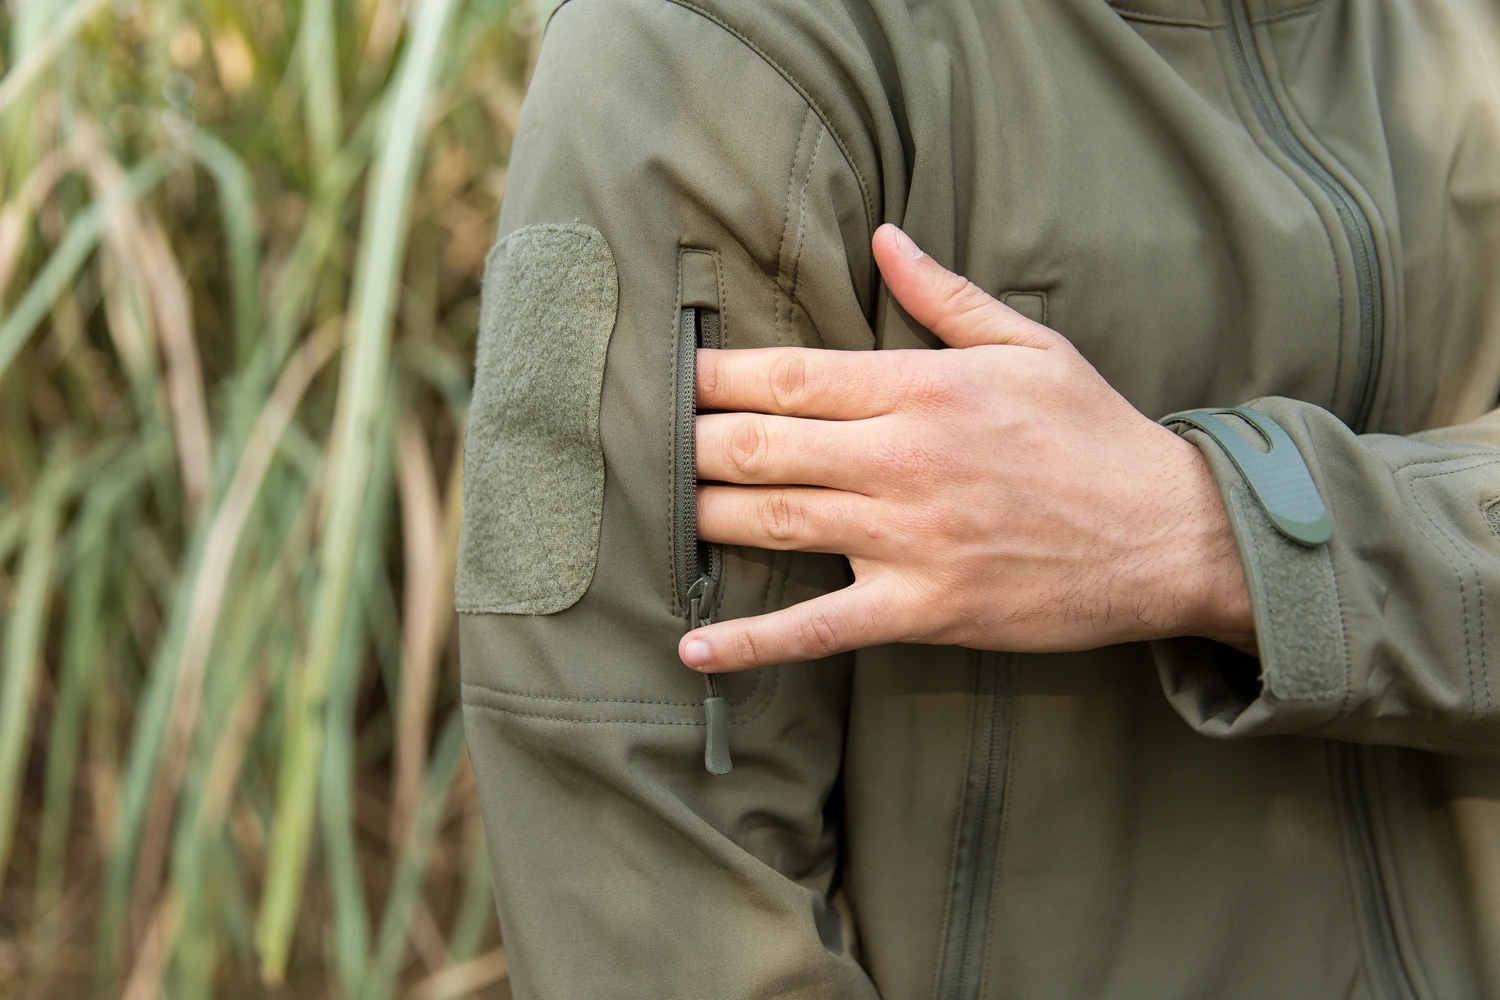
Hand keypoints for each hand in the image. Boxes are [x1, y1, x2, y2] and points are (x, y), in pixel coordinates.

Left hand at [678, 224, 1253, 672]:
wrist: (1170, 536)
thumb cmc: (1096, 434)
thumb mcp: (1029, 345)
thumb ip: (944, 295)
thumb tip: (883, 237)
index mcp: (923, 388)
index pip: (788, 374)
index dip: (714, 374)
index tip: (670, 374)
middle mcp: (903, 460)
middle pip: (761, 446)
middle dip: (691, 444)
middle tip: (646, 444)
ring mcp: (909, 539)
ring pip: (773, 525)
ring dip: (701, 517)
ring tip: (653, 510)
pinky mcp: (922, 608)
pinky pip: (818, 628)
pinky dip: (751, 642)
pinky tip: (694, 647)